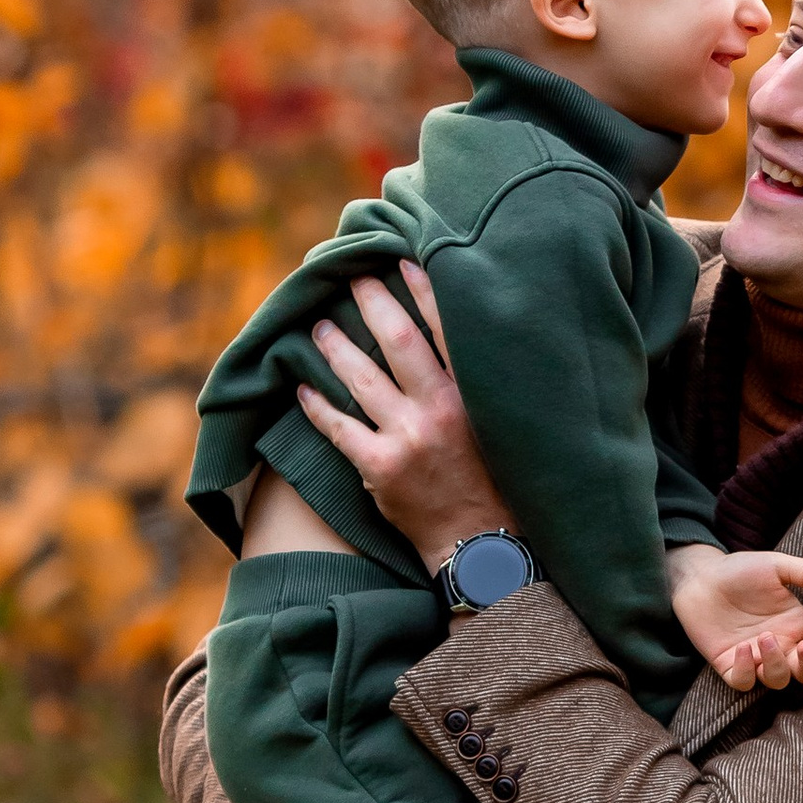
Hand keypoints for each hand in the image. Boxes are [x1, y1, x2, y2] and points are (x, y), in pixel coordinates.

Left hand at [295, 263, 509, 571]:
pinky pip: (339, 428)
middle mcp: (440, 409)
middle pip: (399, 341)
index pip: (446, 328)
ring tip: (318, 328)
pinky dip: (317, 405)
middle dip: (373, 303)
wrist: (480, 541)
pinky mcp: (380, 468)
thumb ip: (477, 385)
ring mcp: (408, 438)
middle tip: (352, 278)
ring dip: (336, 348)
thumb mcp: (499, 424)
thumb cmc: (494, 478)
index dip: (423, 289)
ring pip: (362, 379)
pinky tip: (303, 387)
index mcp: (474, 394)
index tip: (401, 261)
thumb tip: (453, 339)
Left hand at [666, 545, 802, 693]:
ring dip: (776, 664)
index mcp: (797, 625)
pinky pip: (744, 682)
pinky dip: (746, 671)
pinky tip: (741, 648)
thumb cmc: (739, 571)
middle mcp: (780, 645)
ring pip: (777, 680)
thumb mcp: (775, 566)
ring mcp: (755, 658)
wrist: (700, 577)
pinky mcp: (730, 665)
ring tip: (765, 637)